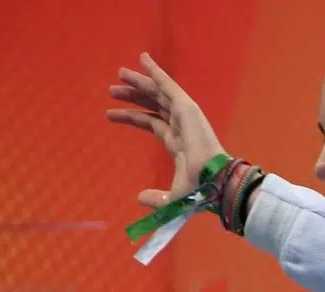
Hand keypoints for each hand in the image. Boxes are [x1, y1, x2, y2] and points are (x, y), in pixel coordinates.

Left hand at [107, 53, 226, 207]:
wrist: (213, 181)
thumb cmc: (199, 190)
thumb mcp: (173, 198)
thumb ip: (157, 198)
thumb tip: (140, 198)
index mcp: (179, 144)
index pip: (152, 123)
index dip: (132, 117)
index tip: (111, 114)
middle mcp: (181, 126)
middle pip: (153, 105)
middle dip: (133, 96)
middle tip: (112, 90)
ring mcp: (184, 115)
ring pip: (158, 93)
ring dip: (140, 82)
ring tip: (120, 74)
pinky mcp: (187, 107)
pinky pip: (168, 85)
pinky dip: (156, 72)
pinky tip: (143, 60)